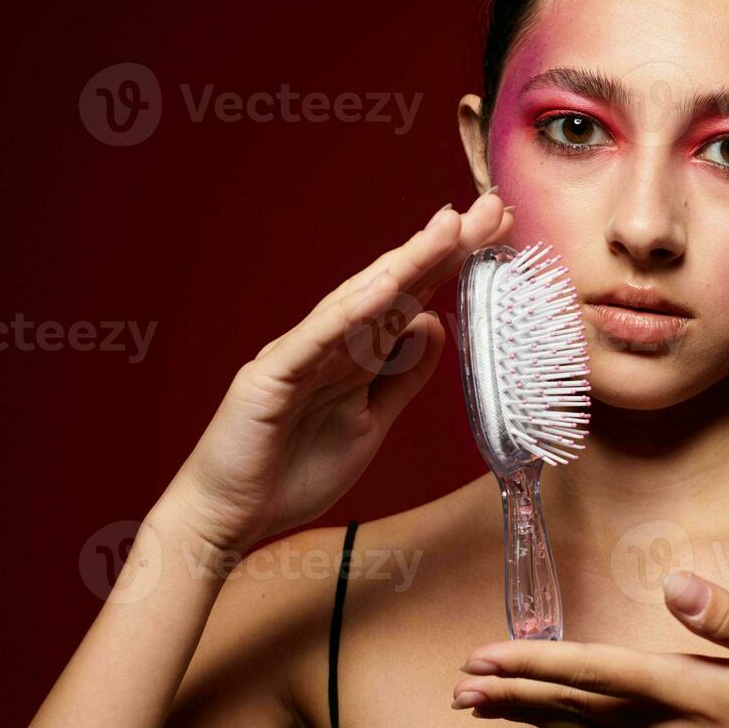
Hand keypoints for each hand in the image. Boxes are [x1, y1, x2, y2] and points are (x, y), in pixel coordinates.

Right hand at [163, 188, 511, 552]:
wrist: (228, 518)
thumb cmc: (293, 469)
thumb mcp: (371, 421)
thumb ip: (402, 375)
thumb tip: (434, 323)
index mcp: (354, 353)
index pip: (413, 298)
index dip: (454, 264)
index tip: (499, 231)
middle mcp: (328, 343)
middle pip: (394, 286)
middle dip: (444, 247)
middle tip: (493, 209)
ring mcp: (299, 355)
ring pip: (360, 302)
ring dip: (406, 263)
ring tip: (450, 228)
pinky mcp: (270, 379)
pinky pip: (316, 341)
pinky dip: (351, 312)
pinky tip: (386, 284)